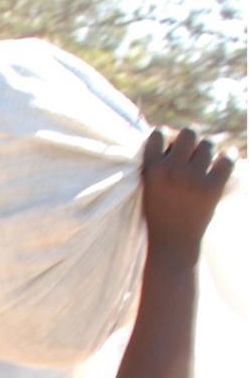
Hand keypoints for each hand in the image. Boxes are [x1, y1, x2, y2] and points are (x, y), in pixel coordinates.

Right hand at [141, 127, 234, 264]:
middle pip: (188, 133)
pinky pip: (226, 160)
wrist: (173, 243)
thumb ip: (156, 163)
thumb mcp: (148, 187)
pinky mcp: (212, 188)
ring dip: (207, 150)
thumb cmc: (159, 214)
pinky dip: (228, 156)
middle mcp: (172, 170)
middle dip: (190, 140)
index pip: (158, 134)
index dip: (165, 135)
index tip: (170, 144)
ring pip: (208, 145)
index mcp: (152, 169)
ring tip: (204, 162)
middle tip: (191, 152)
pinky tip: (226, 157)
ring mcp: (193, 178)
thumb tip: (172, 134)